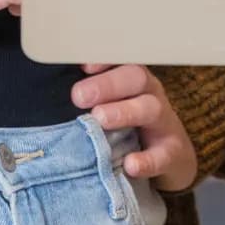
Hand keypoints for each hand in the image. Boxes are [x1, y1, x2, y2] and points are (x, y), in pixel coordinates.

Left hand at [74, 64, 198, 191]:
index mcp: (133, 80)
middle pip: (135, 78)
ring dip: (124, 112)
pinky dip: (147, 160)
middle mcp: (150, 94)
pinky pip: (162, 155)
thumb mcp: (114, 106)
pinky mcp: (172, 153)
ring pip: (150, 109)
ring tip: (100, 118)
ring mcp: (164, 122)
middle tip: (79, 96)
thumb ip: (89, 98)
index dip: (103, 60)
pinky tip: (131, 164)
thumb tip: (51, 91)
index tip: (82, 66)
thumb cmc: (133, 126)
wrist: (172, 156)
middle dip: (107, 85)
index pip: (121, 61)